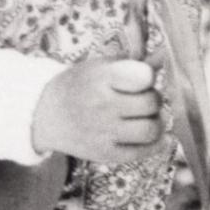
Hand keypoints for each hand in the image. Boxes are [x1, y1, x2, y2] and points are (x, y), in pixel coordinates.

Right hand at [32, 59, 166, 163]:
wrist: (45, 114)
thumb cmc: (79, 85)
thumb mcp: (100, 67)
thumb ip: (134, 63)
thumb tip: (165, 56)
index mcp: (100, 78)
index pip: (145, 76)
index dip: (146, 77)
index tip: (137, 78)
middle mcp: (102, 105)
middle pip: (152, 102)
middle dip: (150, 98)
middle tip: (138, 98)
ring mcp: (104, 132)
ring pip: (152, 128)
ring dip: (154, 121)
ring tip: (142, 117)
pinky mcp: (106, 153)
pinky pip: (145, 151)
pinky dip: (155, 142)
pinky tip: (150, 134)